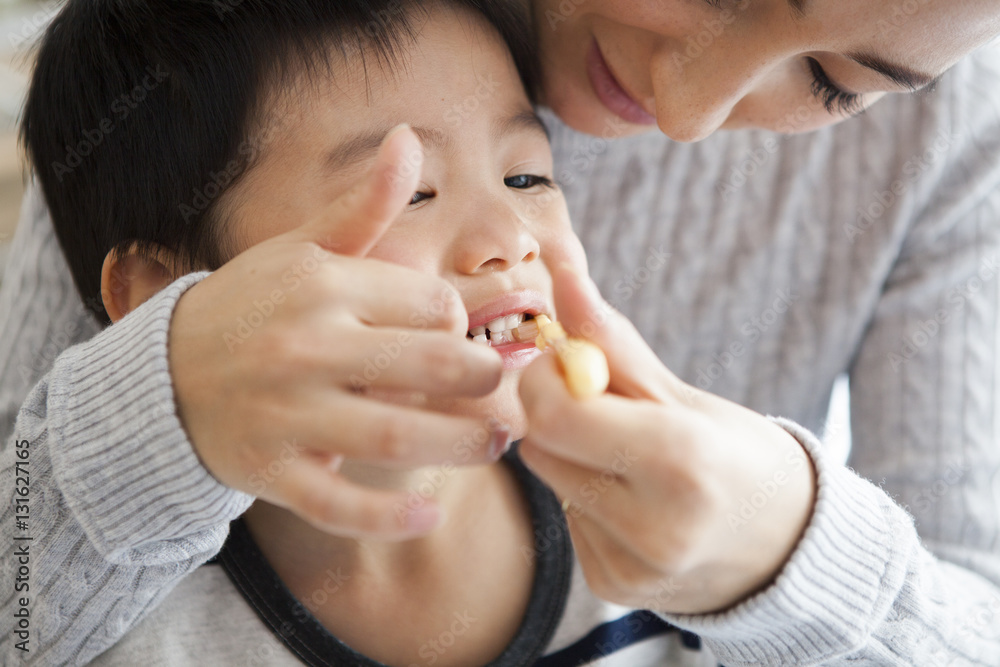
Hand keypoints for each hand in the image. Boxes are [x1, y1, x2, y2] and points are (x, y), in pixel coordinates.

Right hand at [169, 126, 506, 539]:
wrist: (164, 376)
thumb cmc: (253, 305)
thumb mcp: (303, 248)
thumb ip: (365, 205)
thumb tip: (408, 137)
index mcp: (322, 284)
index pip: (427, 304)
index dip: (456, 321)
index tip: (457, 332)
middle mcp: (306, 345)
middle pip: (426, 364)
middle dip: (483, 379)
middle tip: (509, 391)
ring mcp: (286, 412)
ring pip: (394, 434)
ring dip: (461, 443)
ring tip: (497, 444)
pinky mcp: (271, 470)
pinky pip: (336, 502)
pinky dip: (385, 516)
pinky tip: (429, 515)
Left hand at [518, 264, 816, 613]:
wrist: (786, 549)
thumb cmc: (738, 456)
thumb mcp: (683, 394)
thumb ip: (610, 340)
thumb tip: (561, 269)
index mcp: (679, 462)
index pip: (556, 412)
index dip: (550, 377)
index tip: (576, 366)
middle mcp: (654, 525)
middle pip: (542, 445)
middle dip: (557, 413)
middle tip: (603, 409)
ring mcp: (631, 566)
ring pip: (548, 480)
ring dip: (571, 457)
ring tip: (626, 461)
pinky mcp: (613, 587)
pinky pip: (566, 519)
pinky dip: (586, 498)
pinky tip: (631, 502)